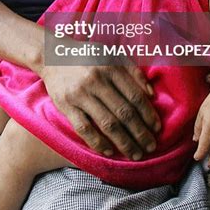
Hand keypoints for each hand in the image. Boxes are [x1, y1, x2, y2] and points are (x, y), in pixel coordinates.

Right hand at [40, 61, 160, 159]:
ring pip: (107, 124)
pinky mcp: (65, 105)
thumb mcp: (112, 54)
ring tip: (135, 154)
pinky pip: (84, 128)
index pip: (135, 96)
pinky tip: (109, 151)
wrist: (52, 55)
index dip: (149, 115)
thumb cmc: (88, 56)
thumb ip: (133, 71)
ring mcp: (80, 94)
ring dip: (124, 142)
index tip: (157, 129)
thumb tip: (151, 94)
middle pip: (124, 112)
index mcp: (110, 67)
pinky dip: (98, 142)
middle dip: (140, 133)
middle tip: (151, 147)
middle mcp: (96, 80)